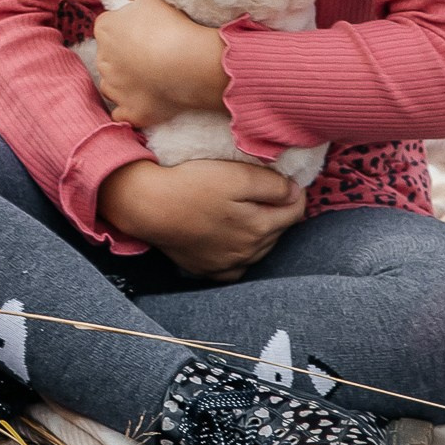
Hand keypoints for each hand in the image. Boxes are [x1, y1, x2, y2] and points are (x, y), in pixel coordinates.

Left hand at [92, 0, 229, 127]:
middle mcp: (103, 60)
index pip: (108, 28)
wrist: (187, 63)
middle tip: (150, 55)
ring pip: (112, 85)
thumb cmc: (169, 25)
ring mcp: (115, 88)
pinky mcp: (129, 111)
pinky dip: (128, 111)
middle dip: (124, 57)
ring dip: (124, 84)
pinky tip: (142, 104)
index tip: (144, 33)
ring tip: (149, 79)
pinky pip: (121, 114)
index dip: (126, 31)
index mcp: (105, 29)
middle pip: (109, 57)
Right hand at [100, 156, 304, 281]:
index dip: (295, 193)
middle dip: (277, 212)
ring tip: (247, 212)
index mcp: (260, 227)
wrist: (148, 206)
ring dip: (260, 232)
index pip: (295, 212)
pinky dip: (238, 255)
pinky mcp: (206, 270)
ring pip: (258, 250)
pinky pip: (234, 268)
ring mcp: (227, 264)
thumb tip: (296, 193)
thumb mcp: (237, 175)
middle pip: (277, 231)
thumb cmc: (192, 185)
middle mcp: (248, 252)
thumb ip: (273, 185)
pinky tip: (230, 241)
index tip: (287, 180)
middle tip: (265, 192)